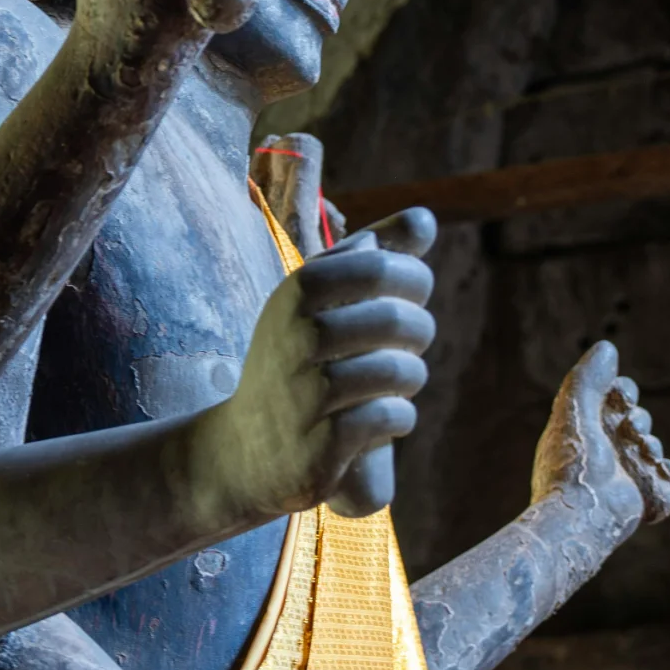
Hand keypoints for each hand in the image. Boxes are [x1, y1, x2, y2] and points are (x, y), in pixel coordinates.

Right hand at [198, 209, 436, 519]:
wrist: (245, 451)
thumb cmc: (296, 363)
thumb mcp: (318, 302)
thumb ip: (373, 254)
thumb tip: (425, 218)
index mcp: (296, 292)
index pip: (383, 266)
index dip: (412, 281)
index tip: (406, 300)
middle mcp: (296, 337)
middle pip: (398, 318)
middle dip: (418, 332)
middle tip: (407, 346)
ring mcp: (307, 393)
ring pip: (401, 371)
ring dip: (411, 377)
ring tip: (398, 384)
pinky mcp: (321, 444)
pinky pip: (392, 416)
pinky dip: (401, 417)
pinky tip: (386, 419)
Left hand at [530, 340, 669, 525]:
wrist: (578, 516)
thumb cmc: (570, 466)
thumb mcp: (574, 413)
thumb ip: (587, 379)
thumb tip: (607, 346)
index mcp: (586, 429)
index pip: (616, 398)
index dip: (625, 392)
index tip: (622, 399)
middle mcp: (605, 451)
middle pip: (640, 421)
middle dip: (641, 422)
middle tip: (632, 434)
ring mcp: (624, 478)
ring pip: (654, 451)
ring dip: (654, 449)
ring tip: (644, 456)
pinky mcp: (640, 502)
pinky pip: (666, 486)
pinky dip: (665, 481)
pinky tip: (658, 475)